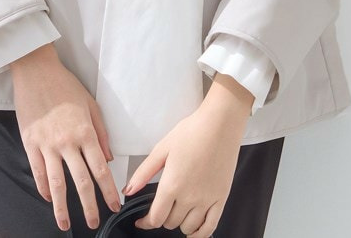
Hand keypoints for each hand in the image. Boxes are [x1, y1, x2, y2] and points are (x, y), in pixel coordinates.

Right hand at [10, 43, 122, 231]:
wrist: (36, 71)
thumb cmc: (65, 85)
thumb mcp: (91, 104)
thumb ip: (101, 133)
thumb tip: (109, 158)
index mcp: (85, 132)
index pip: (100, 168)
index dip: (108, 191)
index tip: (113, 206)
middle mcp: (67, 142)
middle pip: (80, 181)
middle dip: (89, 205)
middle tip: (94, 223)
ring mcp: (47, 144)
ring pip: (56, 183)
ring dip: (62, 207)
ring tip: (65, 224)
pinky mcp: (30, 142)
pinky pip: (38, 170)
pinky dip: (43, 188)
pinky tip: (48, 198)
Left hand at [121, 102, 245, 236]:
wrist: (220, 124)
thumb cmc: (192, 131)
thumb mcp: (162, 148)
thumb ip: (143, 172)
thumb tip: (128, 190)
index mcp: (172, 184)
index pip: (155, 218)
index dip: (146, 222)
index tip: (142, 221)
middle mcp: (189, 196)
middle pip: (170, 223)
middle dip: (162, 217)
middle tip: (162, 206)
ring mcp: (207, 200)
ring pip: (188, 227)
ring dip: (179, 223)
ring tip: (177, 211)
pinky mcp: (222, 198)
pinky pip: (210, 227)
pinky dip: (200, 235)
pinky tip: (194, 232)